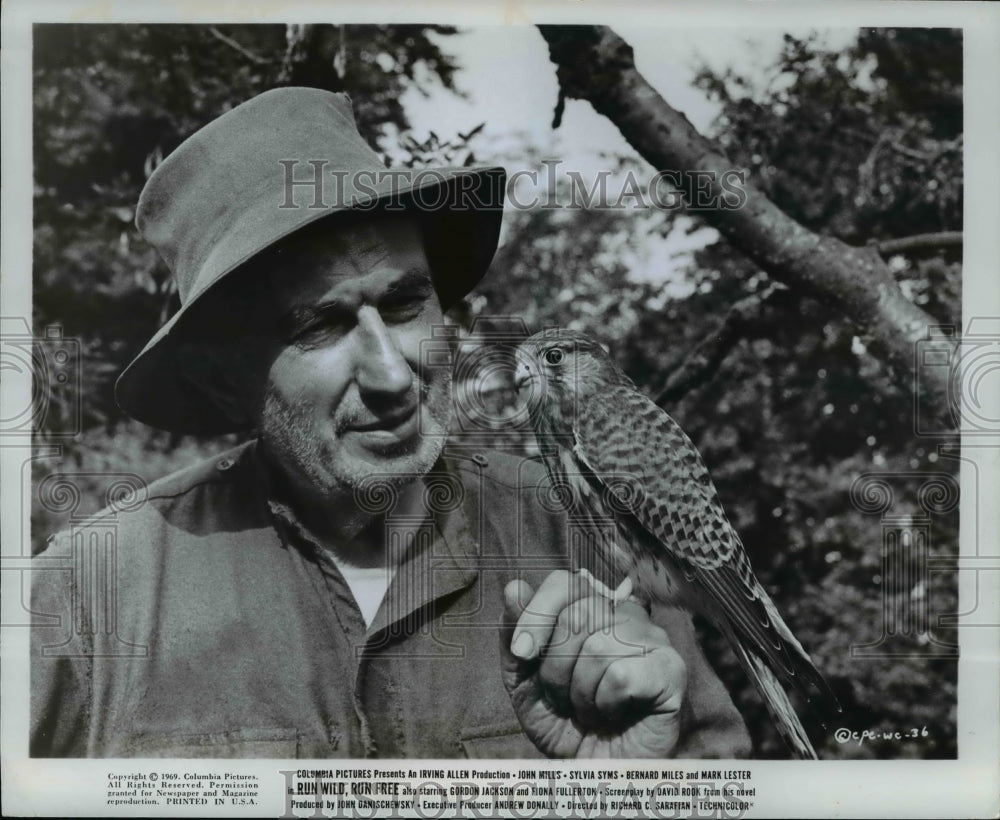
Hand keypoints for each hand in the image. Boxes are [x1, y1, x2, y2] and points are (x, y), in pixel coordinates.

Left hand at [500, 569, 686, 757]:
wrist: (593, 774)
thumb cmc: (563, 723)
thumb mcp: (524, 680)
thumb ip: (516, 634)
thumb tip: (514, 587)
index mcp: (592, 607)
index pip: (564, 582)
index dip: (537, 614)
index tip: (522, 654)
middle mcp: (626, 614)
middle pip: (578, 615)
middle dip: (555, 667)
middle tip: (564, 698)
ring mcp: (654, 639)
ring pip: (599, 646)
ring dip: (580, 691)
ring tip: (590, 709)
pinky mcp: (671, 671)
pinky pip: (622, 675)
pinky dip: (605, 703)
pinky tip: (613, 713)